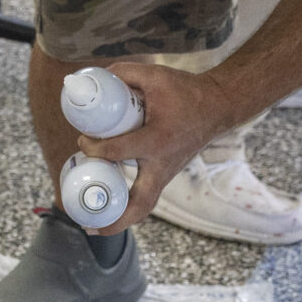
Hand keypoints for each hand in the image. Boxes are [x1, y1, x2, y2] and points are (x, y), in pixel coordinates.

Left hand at [74, 63, 233, 230]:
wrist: (218, 107)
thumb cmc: (186, 91)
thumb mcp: (155, 74)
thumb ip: (124, 72)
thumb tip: (96, 79)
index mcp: (158, 140)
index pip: (117, 151)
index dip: (93, 147)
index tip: (82, 140)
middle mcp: (163, 163)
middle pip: (139, 202)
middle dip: (114, 219)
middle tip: (88, 226)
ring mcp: (166, 173)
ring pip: (145, 206)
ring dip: (122, 221)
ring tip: (94, 228)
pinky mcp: (166, 174)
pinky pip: (147, 197)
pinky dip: (130, 208)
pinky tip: (110, 211)